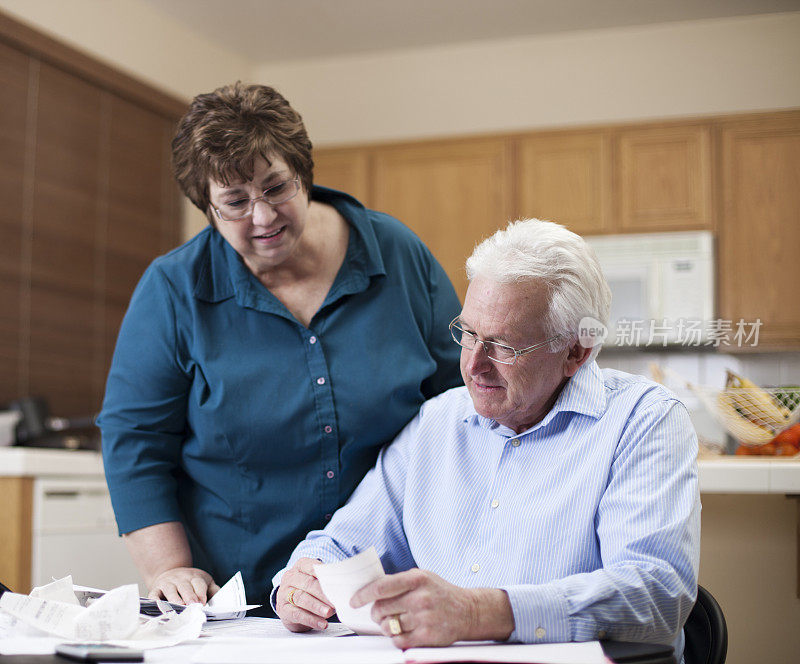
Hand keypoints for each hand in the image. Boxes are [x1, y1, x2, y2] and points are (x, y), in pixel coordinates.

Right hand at [148, 567, 219, 604]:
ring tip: (179, 608)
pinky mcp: (155, 589)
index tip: (203, 603)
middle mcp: (180, 578)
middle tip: (193, 606)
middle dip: (189, 597)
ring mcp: (167, 583)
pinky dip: (154, 600)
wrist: (171, 572)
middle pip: (185, 587)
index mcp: (194, 576)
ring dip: (174, 599)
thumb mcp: (205, 582)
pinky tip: (157, 606)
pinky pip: (154, 594)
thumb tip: (221, 600)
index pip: (198, 584)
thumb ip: (213, 590)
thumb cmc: (192, 582)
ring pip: (170, 590)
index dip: (201, 593)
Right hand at [276, 558, 334, 631]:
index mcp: (300, 566)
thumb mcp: (316, 580)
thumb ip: (327, 580)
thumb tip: (345, 586)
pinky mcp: (283, 610)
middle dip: (323, 593)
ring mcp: (284, 593)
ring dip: (317, 606)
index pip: (311, 567)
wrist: (292, 605)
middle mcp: (290, 577)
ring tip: (329, 613)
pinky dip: (311, 619)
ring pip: (301, 598)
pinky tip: (322, 623)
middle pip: (307, 584)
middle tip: (335, 601)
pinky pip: (297, 614)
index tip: (335, 581)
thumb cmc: (309, 589)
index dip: (323, 574)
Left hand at [351, 569, 513, 647]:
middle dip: (376, 613)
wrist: (468, 610)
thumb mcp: (422, 577)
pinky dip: (395, 637)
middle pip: (381, 609)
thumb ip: (399, 581)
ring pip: (388, 626)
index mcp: (417, 579)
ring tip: (395, 621)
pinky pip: (398, 640)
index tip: (354, 601)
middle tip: (379, 613)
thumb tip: (370, 589)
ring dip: (386, 625)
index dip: (363, 595)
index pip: (381, 587)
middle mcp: (420, 597)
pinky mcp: (427, 636)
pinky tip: (403, 630)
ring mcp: (424, 618)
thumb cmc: (441, 592)